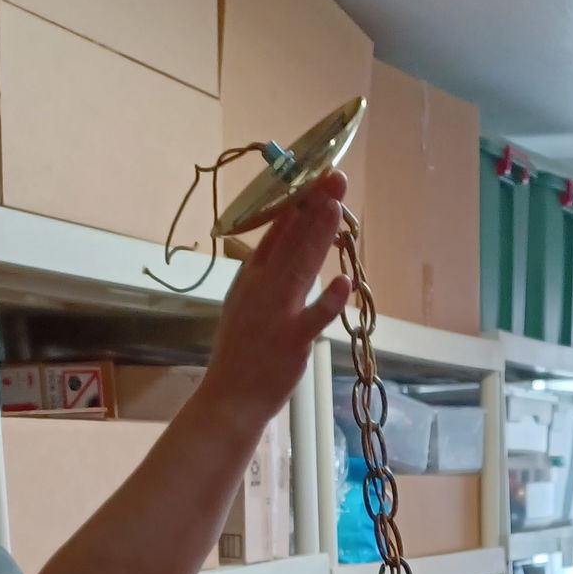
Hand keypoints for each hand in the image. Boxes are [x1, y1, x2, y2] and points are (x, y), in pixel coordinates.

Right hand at [199, 170, 351, 431]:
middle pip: (291, 240)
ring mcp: (276, 314)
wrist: (228, 400)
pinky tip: (344, 281)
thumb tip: (285, 234)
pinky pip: (313, 319)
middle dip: (314, 205)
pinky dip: (328, 301)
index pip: (274, 230)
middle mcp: (261, 289)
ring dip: (320, 236)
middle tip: (334, 176)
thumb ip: (264, 269)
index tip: (314, 173)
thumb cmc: (240, 353)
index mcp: (251, 277)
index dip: (296, 200)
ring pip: (301, 268)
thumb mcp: (244, 301)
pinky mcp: (292, 342)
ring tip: (337, 207)